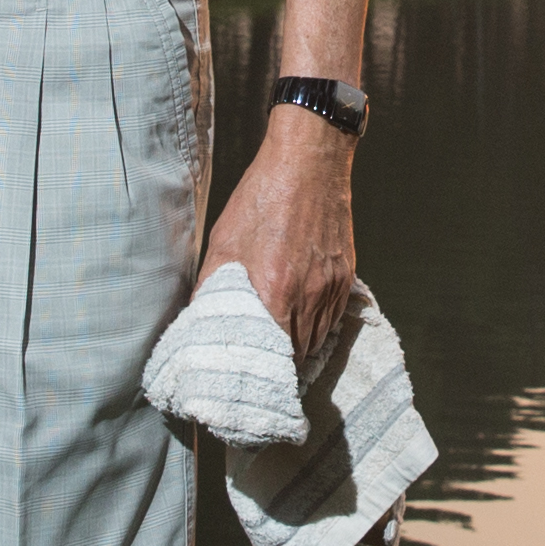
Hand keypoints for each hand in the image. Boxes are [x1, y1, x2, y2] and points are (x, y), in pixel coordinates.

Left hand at [205, 104, 359, 364]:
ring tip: (279, 353)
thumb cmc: (262, 197)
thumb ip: (211, 286)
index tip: (251, 383)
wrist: (309, 162)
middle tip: (261, 372)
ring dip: (298, 350)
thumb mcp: (224, 241)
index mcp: (275, 290)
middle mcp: (309, 295)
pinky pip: (333, 317)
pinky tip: (301, 320)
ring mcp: (332, 287)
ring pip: (318, 340)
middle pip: (298, 355)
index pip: (274, 357)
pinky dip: (317, 327)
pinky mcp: (346, 275)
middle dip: (280, 368)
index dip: (264, 376)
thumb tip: (198, 319)